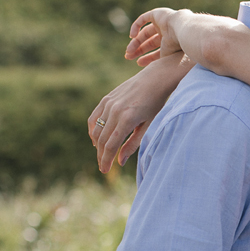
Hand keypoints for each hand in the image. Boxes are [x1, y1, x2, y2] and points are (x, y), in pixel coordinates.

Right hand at [88, 53, 192, 171]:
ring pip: (96, 129)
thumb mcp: (149, 126)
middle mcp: (115, 110)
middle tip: (103, 167)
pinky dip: (93, 130)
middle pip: (102, 139)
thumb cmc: (157, 104)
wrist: (155, 79)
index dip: (106, 160)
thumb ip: (134, 144)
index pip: (112, 145)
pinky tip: (97, 139)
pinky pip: (93, 117)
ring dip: (97, 144)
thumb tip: (119, 161)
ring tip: (102, 154)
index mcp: (127, 119)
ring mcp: (109, 103)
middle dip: (101, 155)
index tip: (105, 171)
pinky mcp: (106, 98)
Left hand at [127, 8, 184, 66]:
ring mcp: (162, 22)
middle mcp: (167, 32)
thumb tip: (151, 72)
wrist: (182, 31)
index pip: (157, 51)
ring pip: (144, 32)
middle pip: (149, 42)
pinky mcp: (157, 13)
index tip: (138, 63)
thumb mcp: (166, 58)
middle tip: (128, 57)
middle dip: (139, 50)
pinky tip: (132, 36)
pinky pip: (143, 19)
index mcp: (171, 43)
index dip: (148, 57)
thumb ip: (159, 63)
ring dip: (135, 42)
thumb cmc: (177, 46)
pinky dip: (136, 26)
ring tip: (128, 51)